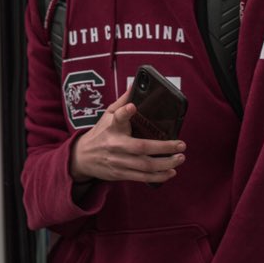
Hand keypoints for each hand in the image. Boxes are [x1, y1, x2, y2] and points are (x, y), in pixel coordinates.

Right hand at [70, 89, 185, 184]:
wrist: (82, 157)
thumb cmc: (100, 132)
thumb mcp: (107, 114)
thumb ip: (122, 101)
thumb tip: (135, 85)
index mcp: (112, 127)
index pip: (117, 117)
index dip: (125, 112)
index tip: (132, 107)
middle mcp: (115, 144)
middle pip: (141, 147)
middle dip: (163, 148)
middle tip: (181, 144)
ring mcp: (118, 161)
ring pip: (144, 165)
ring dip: (165, 164)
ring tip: (180, 158)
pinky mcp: (120, 174)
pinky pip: (142, 177)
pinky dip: (158, 176)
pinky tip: (170, 172)